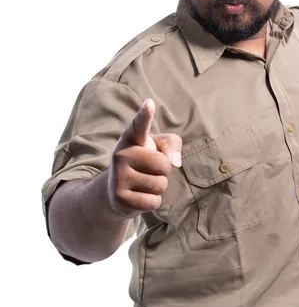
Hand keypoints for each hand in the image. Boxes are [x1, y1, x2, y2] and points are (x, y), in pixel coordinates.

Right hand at [107, 98, 181, 217]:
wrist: (115, 191)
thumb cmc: (144, 162)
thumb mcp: (159, 148)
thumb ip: (173, 145)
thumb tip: (174, 162)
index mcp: (131, 138)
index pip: (139, 125)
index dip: (145, 115)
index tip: (149, 104)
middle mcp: (121, 154)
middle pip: (164, 165)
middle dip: (163, 171)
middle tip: (148, 171)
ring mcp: (118, 176)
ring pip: (160, 184)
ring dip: (158, 187)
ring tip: (143, 183)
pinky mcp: (120, 198)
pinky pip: (154, 201)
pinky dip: (152, 201)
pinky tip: (139, 196)